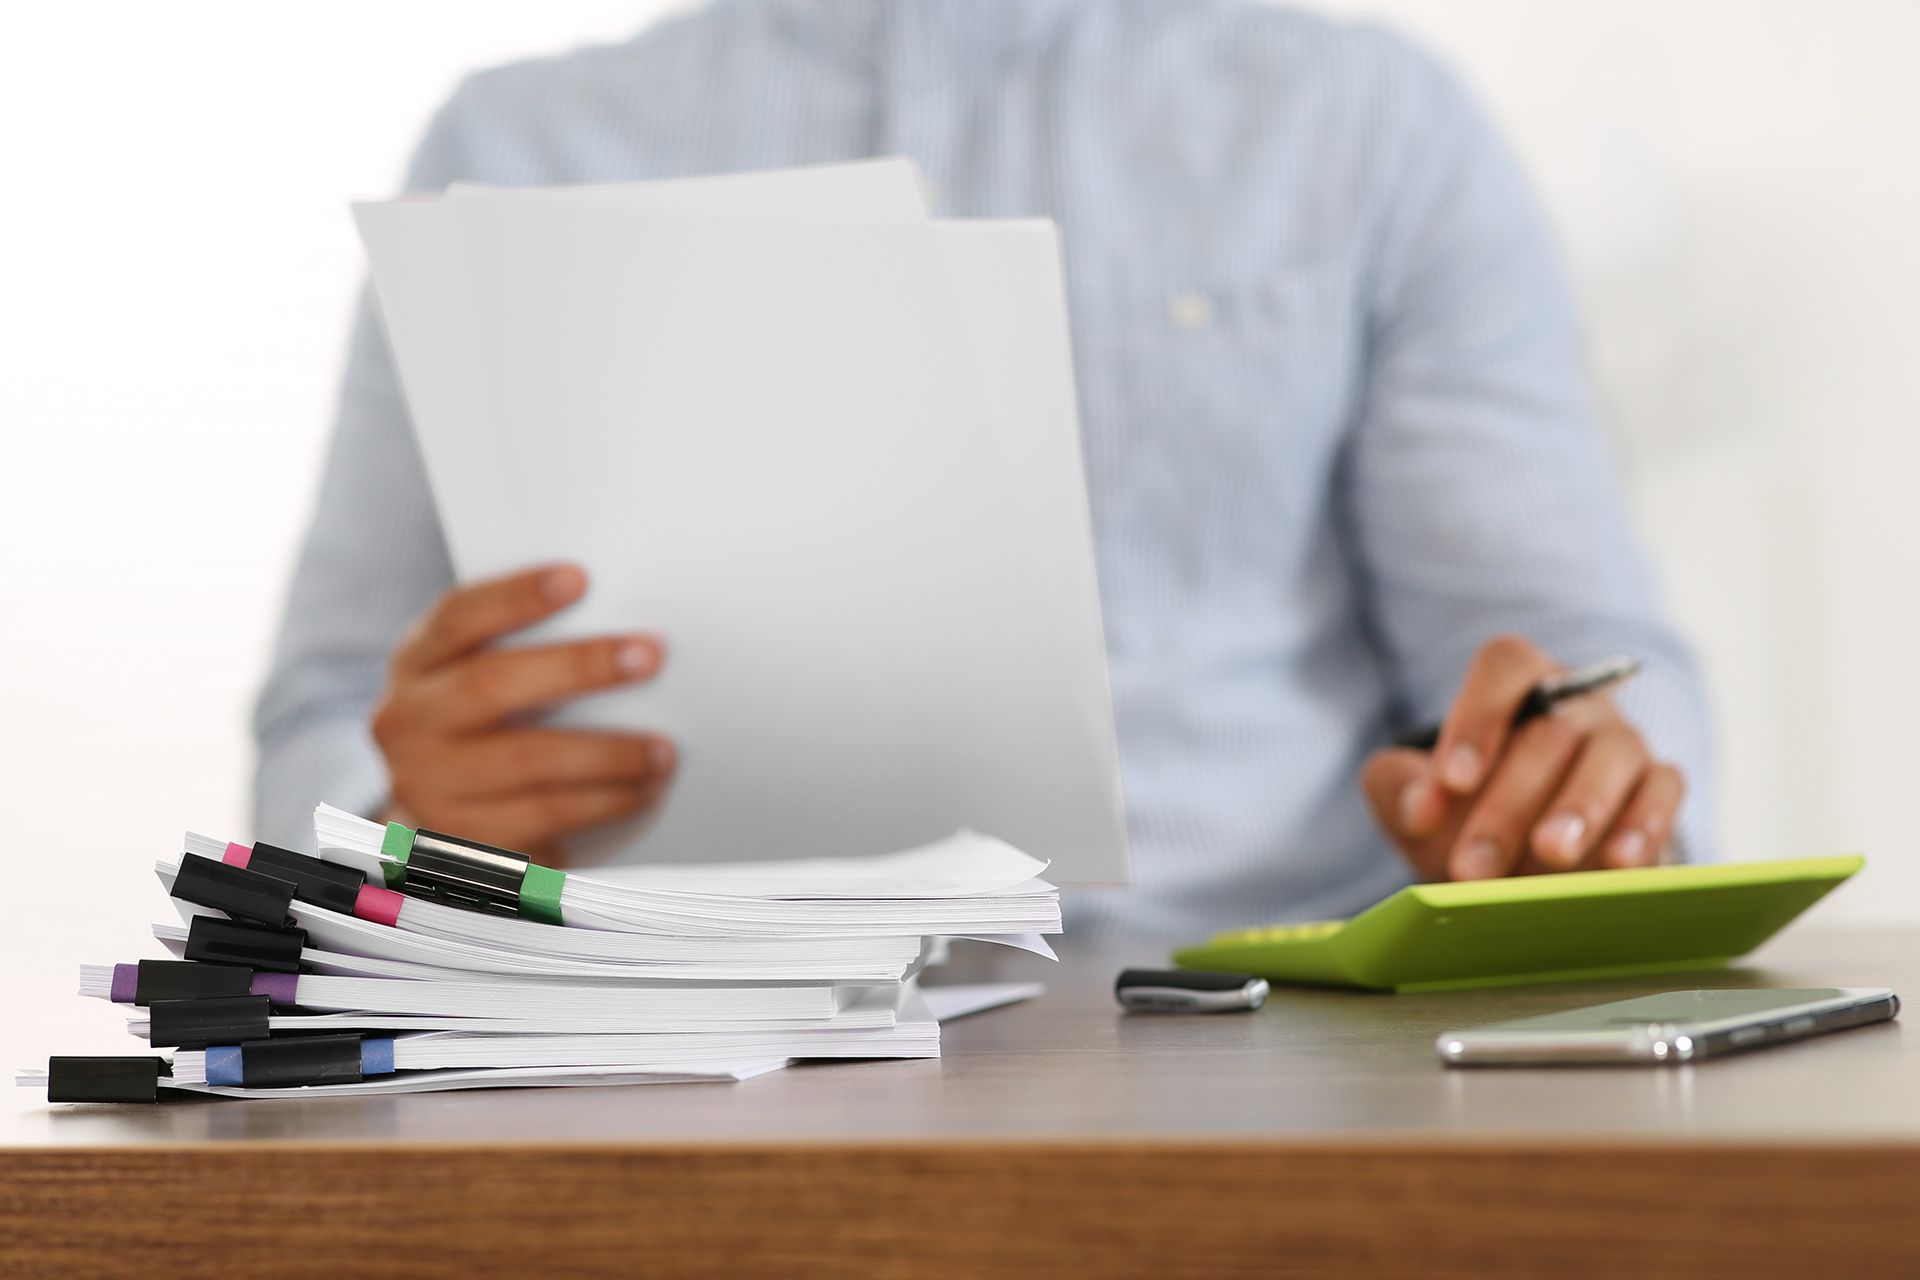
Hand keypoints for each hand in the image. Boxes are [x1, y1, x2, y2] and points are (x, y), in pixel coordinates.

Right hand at [370, 563, 674, 862]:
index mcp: (415, 664)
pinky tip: (641, 790)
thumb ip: (521, 651)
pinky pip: (546, 815)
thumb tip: (618, 626)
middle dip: (579, 667)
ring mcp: (427, 785)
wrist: (441, 834)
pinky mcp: (462, 839)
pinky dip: (605, 800)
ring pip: (528, 760)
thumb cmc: (482, 736)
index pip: (459, 616)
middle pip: (492, 684)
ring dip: (609, 753)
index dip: (516, 595)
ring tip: (663, 749)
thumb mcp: (476, 682)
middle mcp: (407, 722)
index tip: (579, 578)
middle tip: (648, 656)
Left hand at [1360, 635, 1683, 880]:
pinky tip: (1618, 864)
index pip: (1504, 667)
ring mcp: (1621, 740)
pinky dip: (1643, 825)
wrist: (1524, 858)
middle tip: (1471, 866)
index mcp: (1514, 684)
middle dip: (1506, 806)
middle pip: (1547, 734)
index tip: (1451, 781)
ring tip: (1550, 853)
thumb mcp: (1416, 798)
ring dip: (1579, 810)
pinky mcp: (1657, 785)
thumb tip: (1418, 805)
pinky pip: (1662, 791)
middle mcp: (1573, 703)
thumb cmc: (1466, 812)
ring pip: (1608, 760)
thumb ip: (1397, 789)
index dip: (1477, 719)